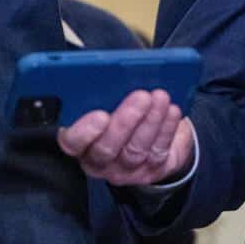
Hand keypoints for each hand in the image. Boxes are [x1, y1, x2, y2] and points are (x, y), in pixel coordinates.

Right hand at [60, 90, 193, 186]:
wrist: (148, 132)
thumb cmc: (118, 110)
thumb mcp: (104, 98)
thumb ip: (100, 91)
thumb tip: (111, 72)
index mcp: (79, 140)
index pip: (73, 142)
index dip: (84, 131)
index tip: (101, 114)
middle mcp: (97, 160)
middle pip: (106, 148)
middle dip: (125, 121)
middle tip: (141, 97)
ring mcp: (124, 170)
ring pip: (135, 150)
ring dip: (151, 121)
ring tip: (160, 98)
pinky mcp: (150, 171)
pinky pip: (158, 152)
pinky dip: (166, 130)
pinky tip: (171, 112)